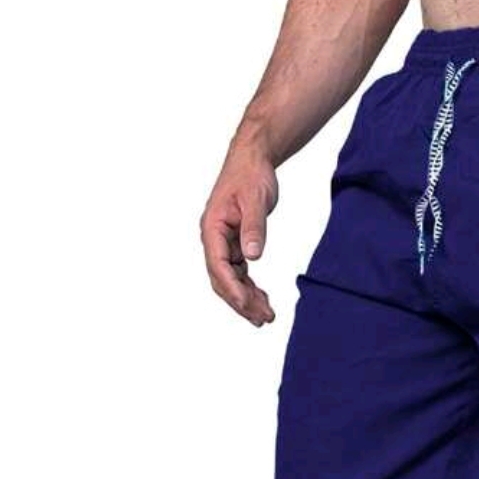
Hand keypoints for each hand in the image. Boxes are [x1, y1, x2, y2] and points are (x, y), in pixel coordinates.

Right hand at [200, 139, 278, 325]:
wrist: (252, 160)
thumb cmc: (251, 176)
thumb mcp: (257, 201)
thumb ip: (254, 228)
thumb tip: (252, 257)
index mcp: (212, 228)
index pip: (218, 266)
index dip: (232, 288)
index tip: (247, 305)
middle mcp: (213, 238)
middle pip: (222, 278)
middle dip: (241, 301)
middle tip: (263, 318)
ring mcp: (222, 242)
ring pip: (230, 278)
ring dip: (246, 298)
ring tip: (266, 316)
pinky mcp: (234, 242)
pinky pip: (239, 271)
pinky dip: (250, 286)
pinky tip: (263, 298)